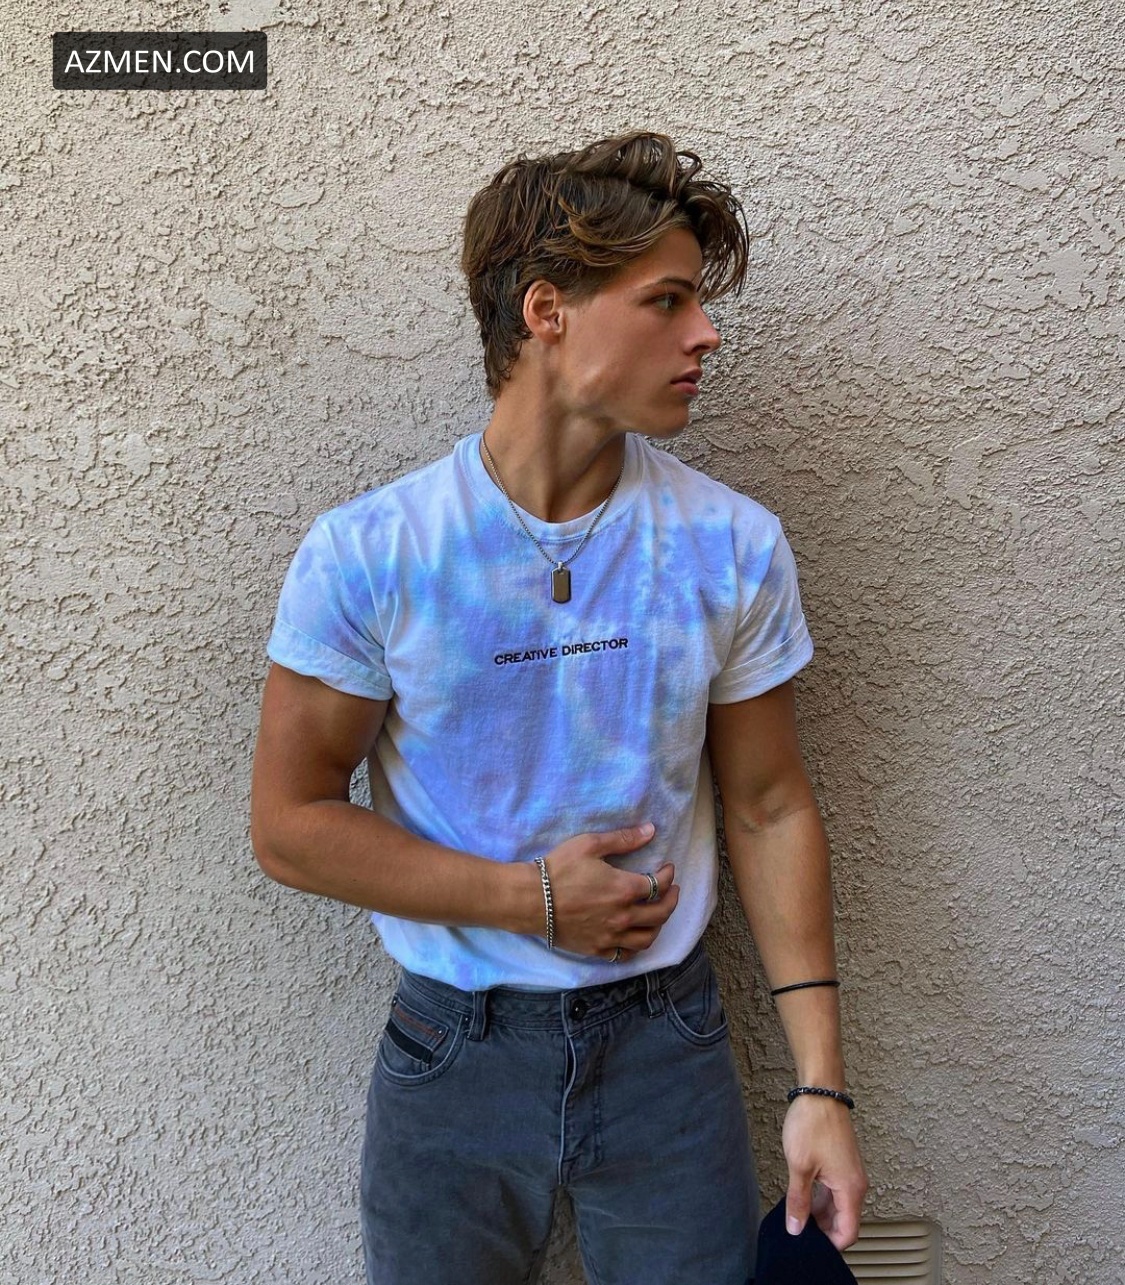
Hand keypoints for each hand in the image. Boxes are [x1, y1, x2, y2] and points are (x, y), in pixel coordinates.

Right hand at [542, 823, 678, 958]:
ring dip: (659, 926)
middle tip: (673, 891)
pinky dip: (636, 946)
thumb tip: (651, 831)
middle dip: (672, 900)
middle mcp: (623, 916)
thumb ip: (623, 839)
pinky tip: (635, 936)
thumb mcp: (590, 845)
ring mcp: (610, 936)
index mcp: (624, 889)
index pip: (659, 885)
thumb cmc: (559, 868)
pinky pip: (625, 954)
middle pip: (660, 914)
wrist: (531, 900)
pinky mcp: (597, 948)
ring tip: (658, 914)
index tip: (668, 868)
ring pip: (647, 938)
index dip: (668, 875)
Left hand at [782, 1093, 866, 1249]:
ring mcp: (849, 1173)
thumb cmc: (813, 1124)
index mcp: (850, 1189)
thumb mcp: (800, 1166)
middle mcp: (855, 1183)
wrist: (820, 1092)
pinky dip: (821, 1198)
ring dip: (821, 1214)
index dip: (830, 1244)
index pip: (848, 1233)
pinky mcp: (842, 1163)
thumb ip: (798, 1201)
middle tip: (798, 1230)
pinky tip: (803, 1197)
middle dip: (823, 1230)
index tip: (809, 1245)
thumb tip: (796, 1228)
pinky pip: (835, 1191)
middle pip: (844, 1221)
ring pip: (838, 1206)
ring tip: (797, 1215)